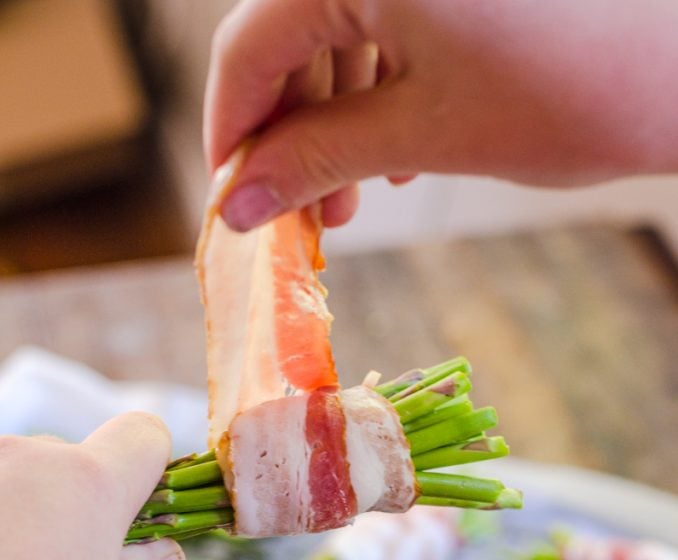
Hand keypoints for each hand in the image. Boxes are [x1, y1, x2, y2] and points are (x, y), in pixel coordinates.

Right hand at [204, 0, 677, 230]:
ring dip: (334, 120)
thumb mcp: (422, 132)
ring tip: (350, 200)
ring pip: (338, 31)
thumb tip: (237, 203)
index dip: (233, 132)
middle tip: (299, 214)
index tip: (231, 199)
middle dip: (290, 134)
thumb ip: (314, 160)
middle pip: (289, 35)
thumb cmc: (568, 91)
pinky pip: (388, 19)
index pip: (248, 44)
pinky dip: (378, 88)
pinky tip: (391, 152)